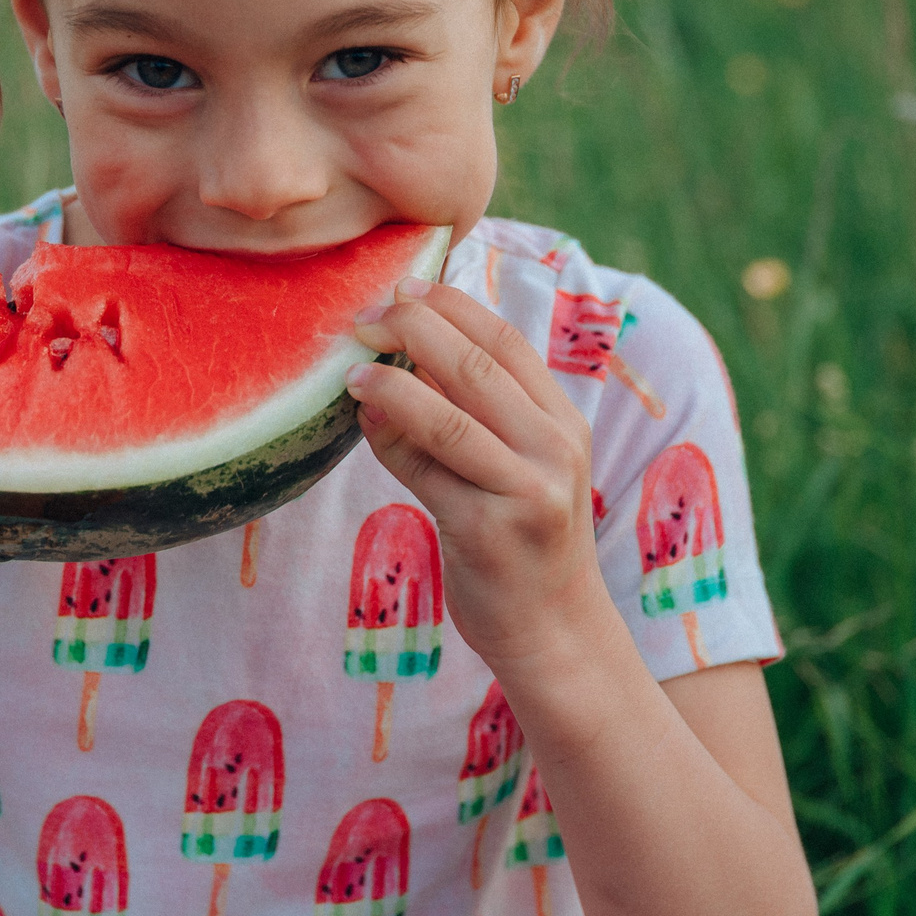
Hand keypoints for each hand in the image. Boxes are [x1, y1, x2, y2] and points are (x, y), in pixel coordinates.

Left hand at [345, 280, 601, 675]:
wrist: (553, 630)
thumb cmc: (522, 537)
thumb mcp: (518, 466)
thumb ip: (478, 413)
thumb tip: (399, 356)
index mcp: (563, 422)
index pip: (507, 343)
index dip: (452, 307)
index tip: (403, 285)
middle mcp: (554, 450)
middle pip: (478, 368)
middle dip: (415, 330)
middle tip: (365, 314)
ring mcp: (526, 493)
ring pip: (450, 418)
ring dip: (393, 386)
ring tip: (352, 367)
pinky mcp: (488, 533)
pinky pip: (425, 473)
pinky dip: (389, 441)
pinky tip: (363, 421)